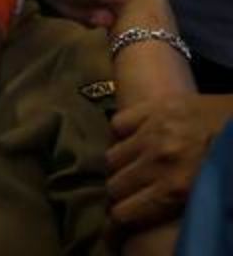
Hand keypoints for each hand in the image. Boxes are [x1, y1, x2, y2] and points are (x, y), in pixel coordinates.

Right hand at [106, 95, 232, 228]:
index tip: (124, 220)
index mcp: (177, 187)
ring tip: (138, 165)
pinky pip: (118, 124)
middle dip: (123, 194)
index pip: (124, 213)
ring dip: (123, 165)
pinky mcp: (154, 107)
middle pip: (115, 186)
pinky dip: (124, 133)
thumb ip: (179, 200)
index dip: (122, 219)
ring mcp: (153, 130)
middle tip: (134, 193)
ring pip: (112, 158)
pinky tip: (139, 137)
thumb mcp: (215, 191)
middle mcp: (158, 160)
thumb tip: (151, 209)